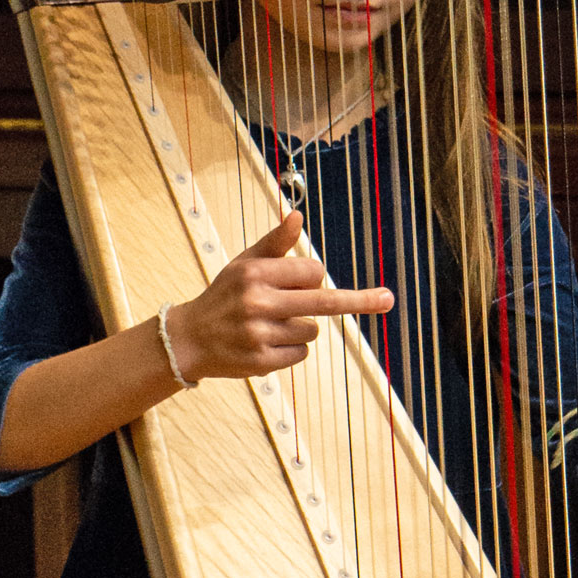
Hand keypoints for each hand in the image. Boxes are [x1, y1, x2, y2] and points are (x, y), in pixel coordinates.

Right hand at [171, 211, 392, 380]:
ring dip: (302, 327)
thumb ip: (275, 243)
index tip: (305, 280)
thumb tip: (298, 215)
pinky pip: (300, 354)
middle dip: (360, 300)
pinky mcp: (262, 362)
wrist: (189, 339)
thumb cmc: (225, 295)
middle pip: (324, 301)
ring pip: (312, 330)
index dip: (312, 277)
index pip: (312, 272)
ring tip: (271, 325)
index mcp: (255, 273)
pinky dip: (292, 349)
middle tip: (388, 299)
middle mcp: (257, 302)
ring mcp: (260, 334)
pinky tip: (266, 344)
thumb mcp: (244, 264)